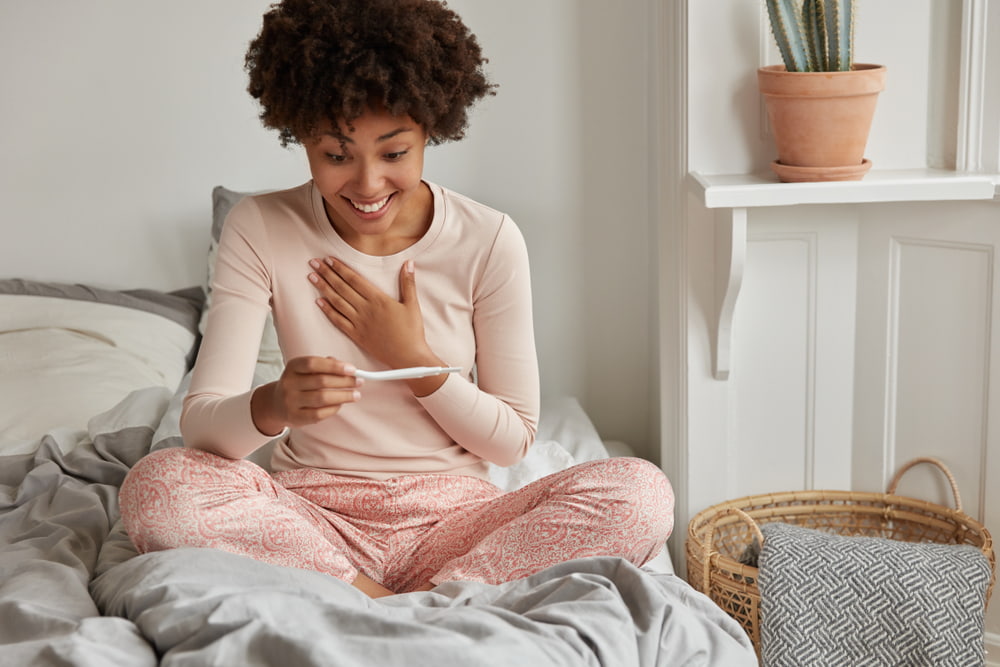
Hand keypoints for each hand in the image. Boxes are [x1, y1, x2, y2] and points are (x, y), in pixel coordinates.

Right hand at [251, 356, 360, 433]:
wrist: (276, 404)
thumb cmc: (299, 383)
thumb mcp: (306, 370)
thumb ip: (324, 365)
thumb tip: (346, 367)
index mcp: (293, 367)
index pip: (313, 364)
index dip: (334, 366)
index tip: (352, 369)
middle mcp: (289, 383)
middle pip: (321, 381)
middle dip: (344, 381)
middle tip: (359, 382)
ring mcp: (290, 401)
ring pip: (322, 398)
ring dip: (343, 396)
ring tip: (356, 395)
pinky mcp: (295, 417)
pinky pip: (319, 414)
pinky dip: (334, 408)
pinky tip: (341, 404)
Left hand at [308, 257, 436, 368]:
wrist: (408, 357)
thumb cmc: (412, 331)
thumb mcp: (412, 304)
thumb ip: (408, 282)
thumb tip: (409, 262)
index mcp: (378, 299)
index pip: (354, 279)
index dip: (340, 268)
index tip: (329, 259)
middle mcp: (365, 309)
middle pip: (342, 288)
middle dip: (327, 274)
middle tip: (314, 263)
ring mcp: (359, 323)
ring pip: (337, 302)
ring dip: (323, 288)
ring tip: (312, 277)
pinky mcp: (356, 335)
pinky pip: (338, 321)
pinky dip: (327, 310)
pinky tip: (318, 301)